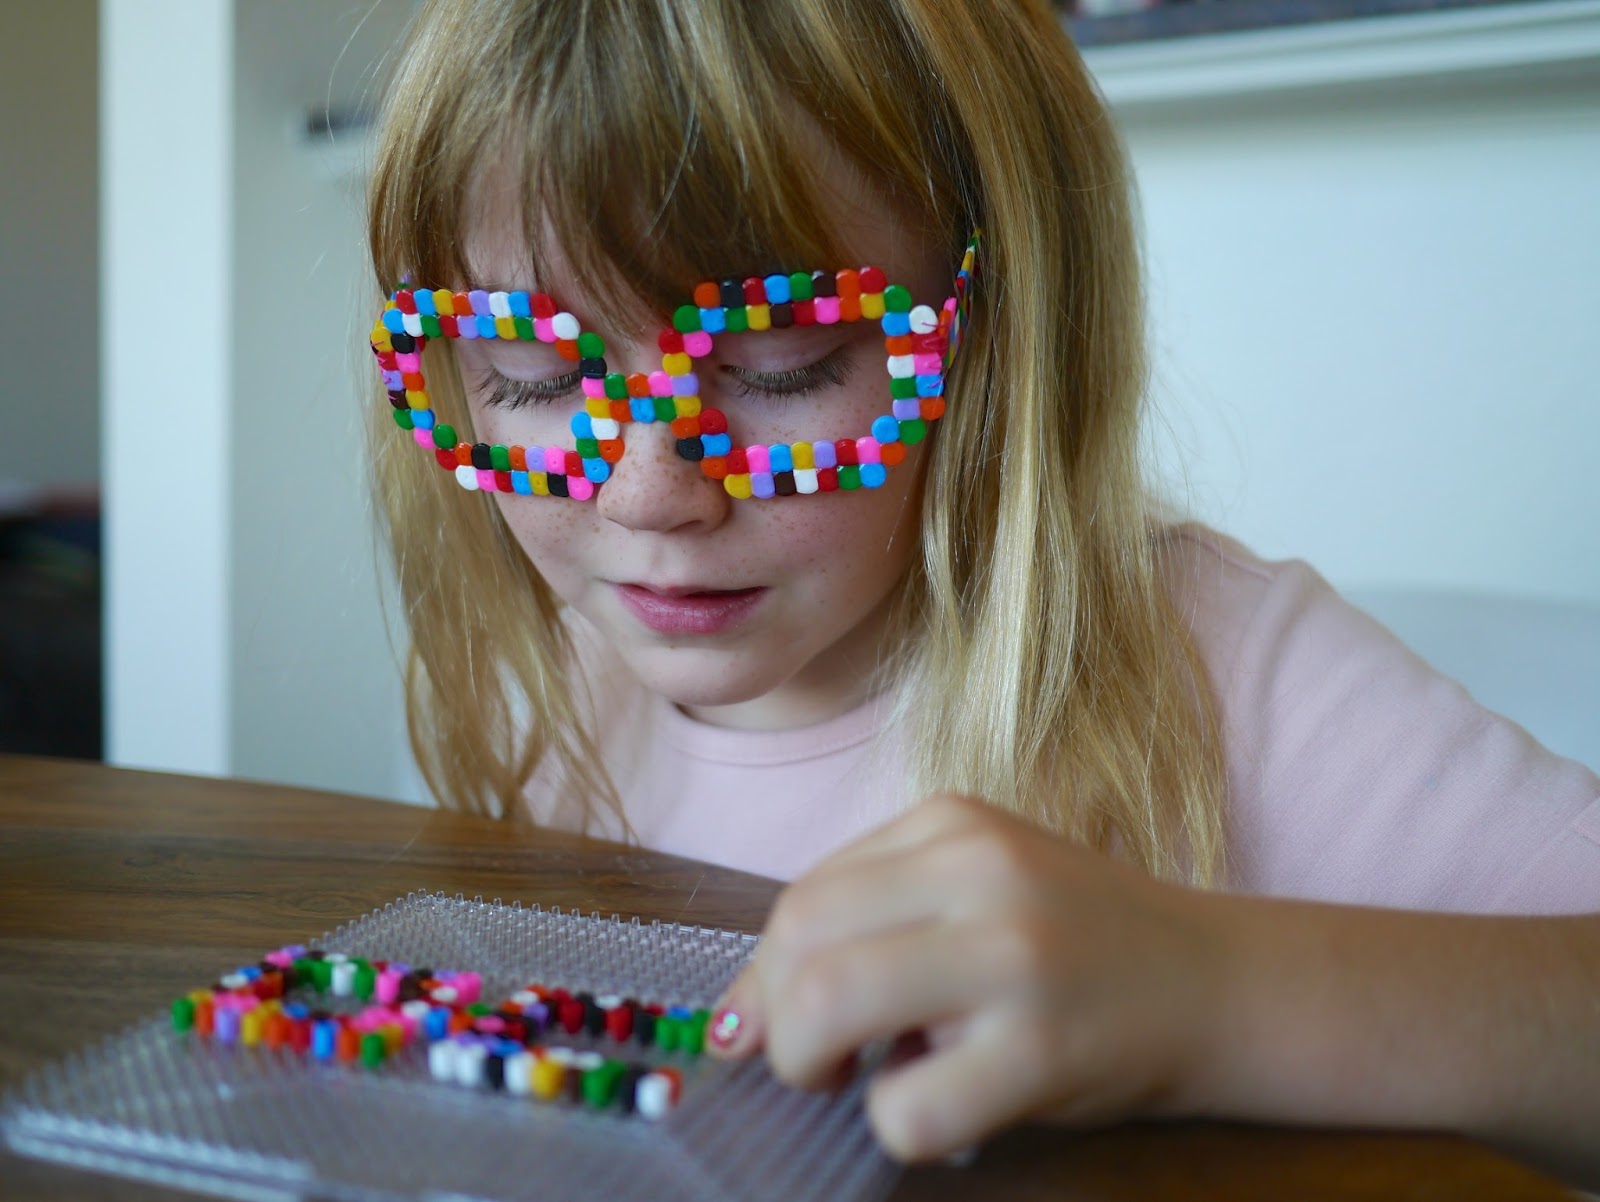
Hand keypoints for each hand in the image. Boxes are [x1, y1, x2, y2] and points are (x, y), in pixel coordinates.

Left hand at [705, 793, 1233, 1160]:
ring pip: (827, 1006)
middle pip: (799, 941)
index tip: (760, 1032)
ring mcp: (1012, 954)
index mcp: (951, 823)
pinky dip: (900, 1123)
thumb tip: (741, 1018)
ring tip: (863, 1079)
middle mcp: (978, 870)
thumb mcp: (976, 890)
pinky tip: (950, 1104)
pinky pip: (904, 1107)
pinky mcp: (1041, 1047)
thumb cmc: (1080, 943)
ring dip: (813, 1066)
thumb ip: (871, 920)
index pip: (801, 898)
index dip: (760, 980)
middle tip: (818, 1064)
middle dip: (777, 1023)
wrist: (1220, 984)